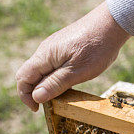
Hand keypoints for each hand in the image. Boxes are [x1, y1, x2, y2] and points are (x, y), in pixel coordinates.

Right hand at [15, 2, 130, 110]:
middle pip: (30, 74)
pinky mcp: (64, 46)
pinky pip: (53, 64)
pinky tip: (71, 81)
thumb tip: (35, 97)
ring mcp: (54, 47)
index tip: (37, 109)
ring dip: (47, 85)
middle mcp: (45, 50)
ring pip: (42, 70)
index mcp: (44, 56)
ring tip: (64, 95)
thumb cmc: (96, 48)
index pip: (22, 78)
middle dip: (35, 92)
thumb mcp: (76, 72)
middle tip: (51, 104)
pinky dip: (56, 76)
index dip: (25, 96)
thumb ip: (55, 84)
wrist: (111, 24)